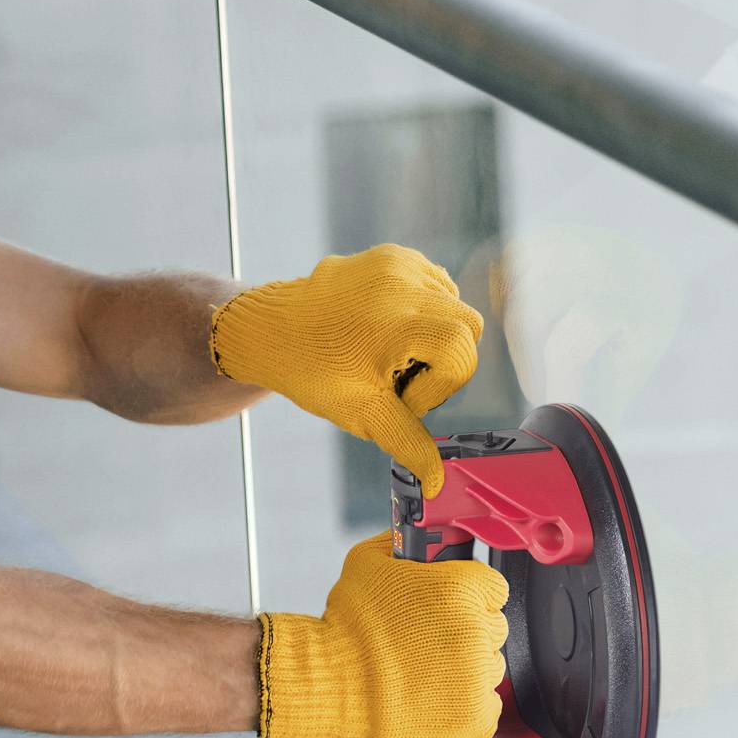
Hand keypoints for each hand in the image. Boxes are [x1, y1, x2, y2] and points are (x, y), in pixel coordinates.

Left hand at [210, 244, 482, 496]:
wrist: (270, 329)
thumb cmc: (312, 372)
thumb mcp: (362, 413)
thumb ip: (407, 442)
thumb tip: (437, 483)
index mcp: (396, 323)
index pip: (461, 352)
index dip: (441, 384)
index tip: (400, 394)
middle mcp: (401, 284)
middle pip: (467, 325)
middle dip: (444, 358)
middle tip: (399, 375)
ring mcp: (397, 263)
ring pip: (454, 303)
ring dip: (435, 332)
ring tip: (391, 350)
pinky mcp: (391, 254)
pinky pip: (434, 284)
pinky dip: (424, 309)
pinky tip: (389, 327)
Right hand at [256, 531, 509, 737]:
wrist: (332, 681)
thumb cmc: (347, 626)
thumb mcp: (367, 562)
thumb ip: (404, 544)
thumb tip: (416, 537)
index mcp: (459, 588)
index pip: (494, 587)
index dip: (472, 595)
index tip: (453, 606)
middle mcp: (474, 628)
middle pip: (494, 626)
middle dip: (468, 630)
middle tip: (431, 639)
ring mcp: (476, 673)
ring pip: (490, 665)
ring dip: (467, 666)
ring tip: (427, 669)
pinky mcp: (473, 712)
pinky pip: (488, 704)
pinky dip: (467, 701)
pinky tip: (437, 695)